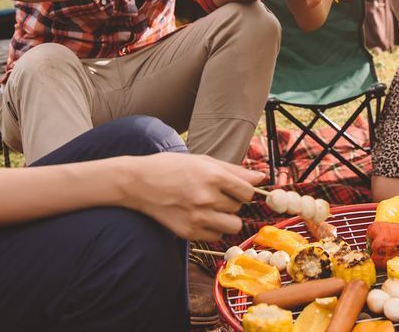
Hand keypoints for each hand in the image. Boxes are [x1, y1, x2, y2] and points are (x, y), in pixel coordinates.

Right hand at [125, 152, 263, 239]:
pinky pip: (216, 236)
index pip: (247, 191)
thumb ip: (233, 170)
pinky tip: (201, 217)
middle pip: (239, 208)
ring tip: (212, 208)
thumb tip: (260, 177)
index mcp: (212, 176)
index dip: (244, 191)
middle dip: (232, 202)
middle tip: (215, 195)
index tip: (236, 189)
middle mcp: (207, 197)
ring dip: (227, 218)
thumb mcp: (202, 161)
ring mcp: (197, 217)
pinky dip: (213, 228)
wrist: (138, 183)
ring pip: (233, 225)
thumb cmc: (171, 167)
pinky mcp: (188, 232)